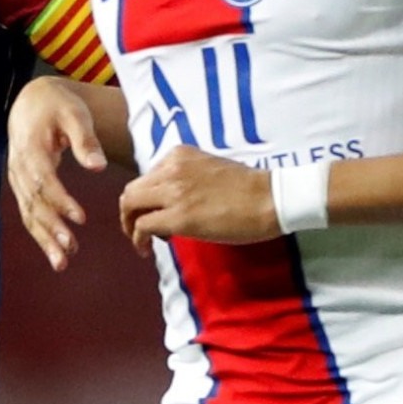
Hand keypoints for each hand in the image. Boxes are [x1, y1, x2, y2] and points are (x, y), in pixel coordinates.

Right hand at [7, 74, 107, 269]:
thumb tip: (98, 167)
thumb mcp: (75, 115)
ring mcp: (17, 179)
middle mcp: (19, 168)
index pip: (44, 181)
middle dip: (51, 228)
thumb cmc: (57, 106)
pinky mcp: (21, 187)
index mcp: (31, 149)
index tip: (80, 218)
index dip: (61, 201)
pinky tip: (56, 252)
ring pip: (28, 214)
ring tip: (62, 261)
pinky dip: (41, 234)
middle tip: (70, 248)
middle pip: (33, 203)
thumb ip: (86, 141)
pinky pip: (29, 213)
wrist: (31, 102)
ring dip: (44, 239)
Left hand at [118, 149, 282, 250]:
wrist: (272, 198)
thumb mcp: (210, 169)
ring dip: (129, 226)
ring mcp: (174, 192)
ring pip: (130, 206)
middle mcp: (172, 169)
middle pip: (132, 190)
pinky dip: (138, 239)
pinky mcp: (179, 217)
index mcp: (179, 155)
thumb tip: (171, 200)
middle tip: (138, 229)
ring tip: (142, 242)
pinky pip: (142, 227)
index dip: (147, 198)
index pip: (147, 177)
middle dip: (130, 212)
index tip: (158, 212)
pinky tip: (147, 249)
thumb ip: (186, 178)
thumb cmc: (249, 188)